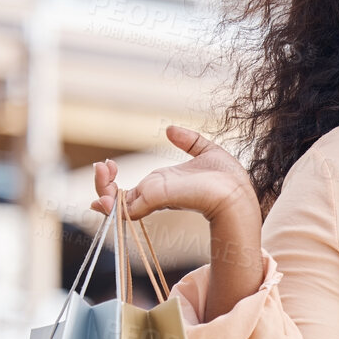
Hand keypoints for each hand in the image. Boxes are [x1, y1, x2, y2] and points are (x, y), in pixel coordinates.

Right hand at [91, 125, 255, 224]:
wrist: (237, 192)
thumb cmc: (228, 180)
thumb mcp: (207, 153)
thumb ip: (188, 141)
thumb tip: (170, 129)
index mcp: (162, 186)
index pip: (128, 191)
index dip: (112, 180)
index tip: (108, 163)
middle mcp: (155, 195)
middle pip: (117, 198)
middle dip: (103, 184)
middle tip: (103, 166)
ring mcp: (155, 200)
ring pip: (117, 205)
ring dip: (102, 191)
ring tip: (101, 171)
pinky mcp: (157, 200)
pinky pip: (127, 209)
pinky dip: (112, 206)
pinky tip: (103, 199)